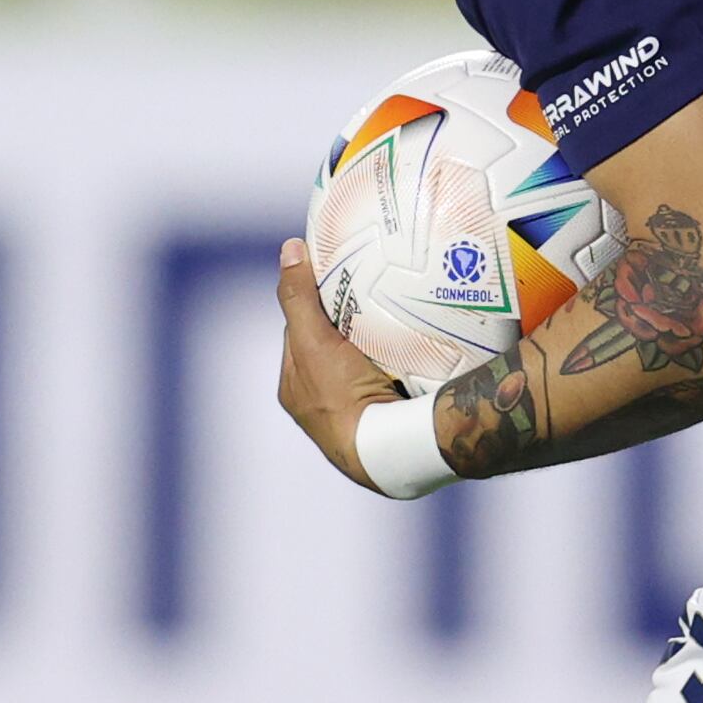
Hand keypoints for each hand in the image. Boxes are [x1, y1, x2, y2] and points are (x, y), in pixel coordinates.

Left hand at [275, 237, 405, 488]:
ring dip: (376, 343)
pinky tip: (413, 351)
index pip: (301, 330)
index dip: (316, 303)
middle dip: (349, 322)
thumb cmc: (341, 398)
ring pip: (362, 362)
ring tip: (397, 321)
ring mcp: (352, 413)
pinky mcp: (384, 418)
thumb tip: (289, 249)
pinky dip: (397, 362)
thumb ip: (299, 298)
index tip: (338, 281)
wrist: (386, 453)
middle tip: (374, 298)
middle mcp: (318, 403)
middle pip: (332, 345)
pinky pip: (389, 378)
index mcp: (294, 387)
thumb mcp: (313, 341)